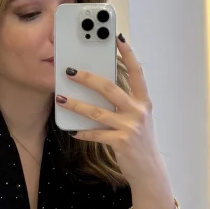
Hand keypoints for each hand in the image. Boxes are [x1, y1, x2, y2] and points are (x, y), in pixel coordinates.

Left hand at [55, 33, 161, 184]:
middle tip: (70, 70)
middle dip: (88, 78)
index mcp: (143, 101)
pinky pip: (96, 134)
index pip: (137, 72)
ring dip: (76, 104)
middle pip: (110, 88)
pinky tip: (72, 131)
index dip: (128, 53)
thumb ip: (123, 103)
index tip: (118, 37)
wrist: (149, 171)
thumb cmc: (140, 141)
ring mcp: (130, 127)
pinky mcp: (121, 142)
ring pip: (97, 112)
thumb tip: (98, 87)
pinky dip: (82, 132)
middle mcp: (138, 111)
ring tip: (60, 98)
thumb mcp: (137, 118)